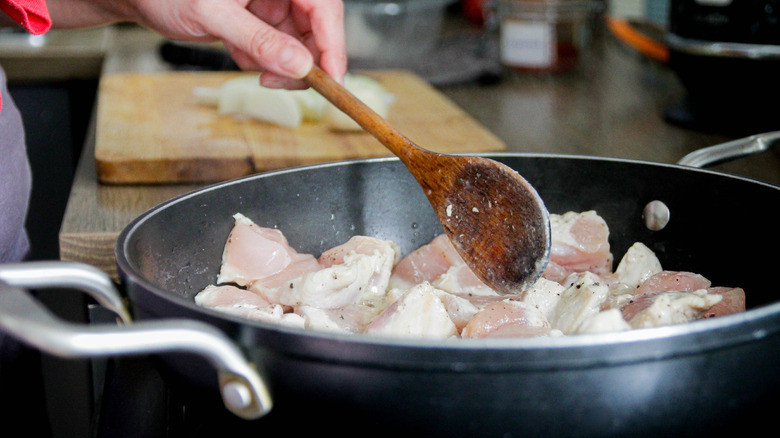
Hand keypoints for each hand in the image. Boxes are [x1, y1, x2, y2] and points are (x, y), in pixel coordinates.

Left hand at [49, 0, 346, 88]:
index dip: (333, 44)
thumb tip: (298, 65)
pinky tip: (238, 52)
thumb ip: (259, 40)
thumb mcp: (214, 15)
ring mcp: (272, 5)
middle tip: (280, 81)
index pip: (323, 7)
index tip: (332, 77)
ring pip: (299, 44)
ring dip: (279, 65)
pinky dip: (262, 61)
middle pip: (317, 29)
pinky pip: (277, 49)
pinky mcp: (261, 22)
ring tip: (249, 63)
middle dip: (303, 61)